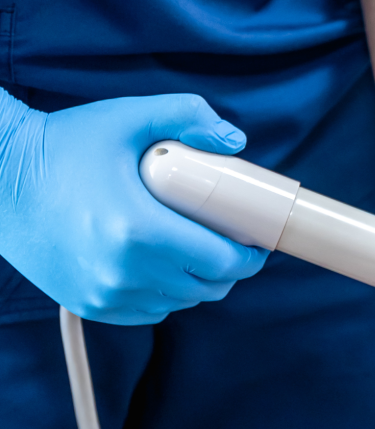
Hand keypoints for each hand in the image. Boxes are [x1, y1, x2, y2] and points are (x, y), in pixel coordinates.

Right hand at [0, 92, 267, 324]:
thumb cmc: (63, 145)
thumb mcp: (130, 116)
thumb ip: (190, 116)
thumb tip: (235, 140)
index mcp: (139, 230)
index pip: (221, 261)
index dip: (249, 254)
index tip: (256, 239)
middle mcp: (122, 271)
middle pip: (207, 287)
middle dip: (229, 267)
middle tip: (230, 240)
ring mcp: (102, 293)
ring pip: (180, 302)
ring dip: (198, 281)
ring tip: (197, 248)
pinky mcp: (87, 303)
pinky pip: (149, 312)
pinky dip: (166, 293)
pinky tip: (164, 264)